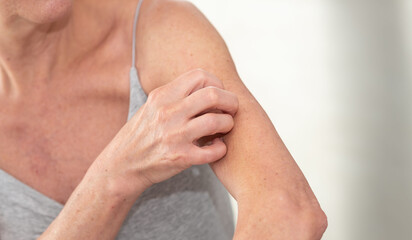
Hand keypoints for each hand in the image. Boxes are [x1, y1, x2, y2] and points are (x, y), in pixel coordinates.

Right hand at [93, 69, 238, 197]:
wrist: (122, 165)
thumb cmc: (141, 134)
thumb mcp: (152, 106)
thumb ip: (176, 95)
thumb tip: (206, 86)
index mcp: (162, 96)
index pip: (200, 75)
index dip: (217, 82)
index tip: (219, 93)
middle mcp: (168, 113)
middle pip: (213, 94)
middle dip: (230, 101)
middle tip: (232, 109)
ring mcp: (174, 136)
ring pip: (217, 122)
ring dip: (228, 124)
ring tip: (225, 128)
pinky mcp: (180, 158)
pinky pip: (213, 151)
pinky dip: (221, 149)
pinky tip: (218, 147)